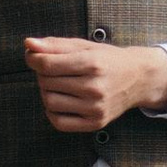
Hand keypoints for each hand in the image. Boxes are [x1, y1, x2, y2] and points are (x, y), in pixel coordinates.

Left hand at [24, 38, 166, 135]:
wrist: (138, 79)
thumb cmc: (109, 60)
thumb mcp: (85, 46)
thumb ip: (55, 45)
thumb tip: (28, 43)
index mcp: (92, 63)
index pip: (47, 65)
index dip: (33, 59)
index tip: (33, 56)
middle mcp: (94, 87)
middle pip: (46, 82)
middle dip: (43, 73)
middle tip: (54, 69)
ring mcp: (95, 108)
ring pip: (49, 102)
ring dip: (47, 91)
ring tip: (58, 84)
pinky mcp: (95, 123)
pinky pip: (59, 122)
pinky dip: (52, 111)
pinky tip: (61, 100)